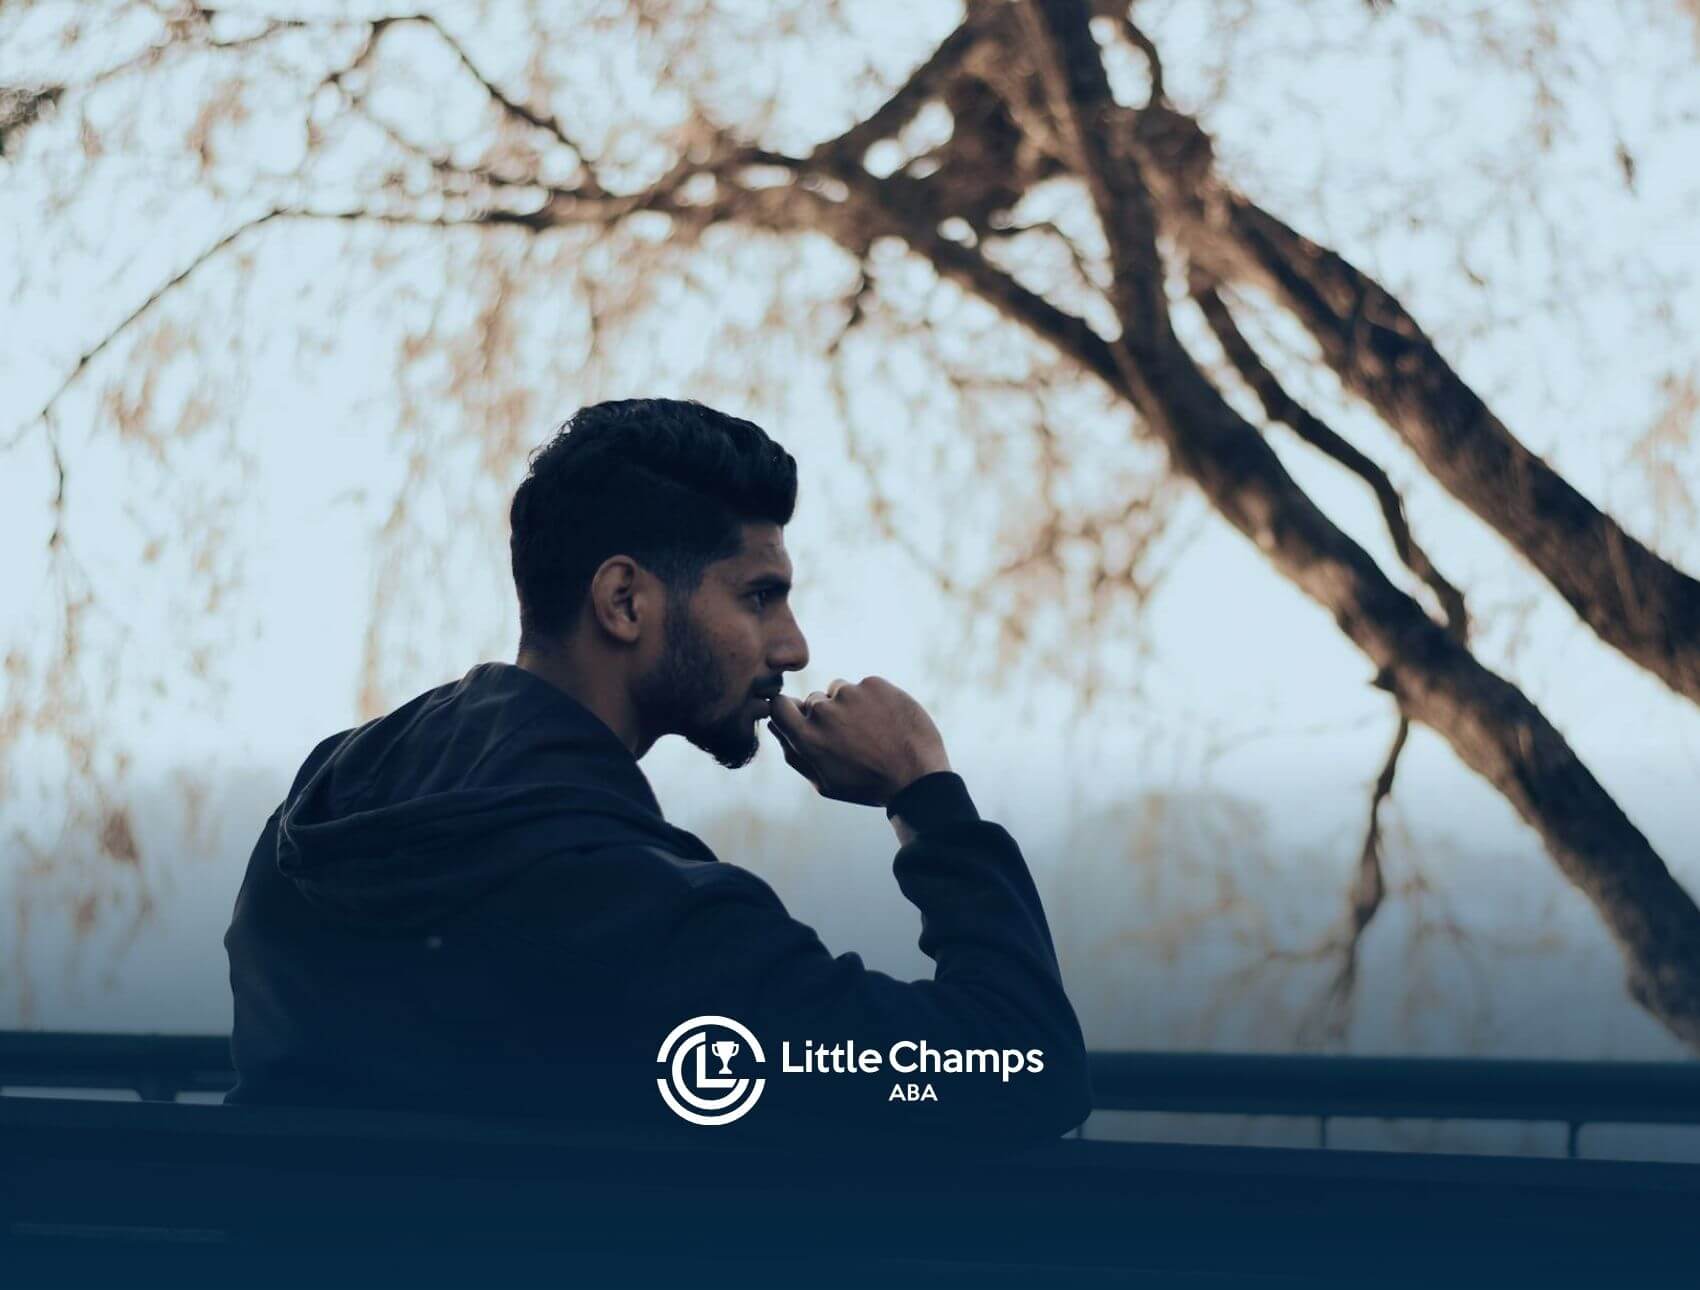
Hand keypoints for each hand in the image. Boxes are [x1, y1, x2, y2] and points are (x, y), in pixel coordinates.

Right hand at [767, 676, 950, 807]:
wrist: (917, 776)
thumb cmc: (867, 785)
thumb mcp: (824, 782)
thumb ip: (794, 753)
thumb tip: (773, 726)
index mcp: (807, 737)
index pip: (779, 705)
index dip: (789, 709)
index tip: (802, 717)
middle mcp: (824, 712)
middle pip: (813, 700)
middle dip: (825, 714)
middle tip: (851, 737)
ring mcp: (851, 694)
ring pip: (839, 690)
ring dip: (849, 704)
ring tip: (871, 730)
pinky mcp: (875, 684)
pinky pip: (865, 686)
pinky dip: (873, 699)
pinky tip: (886, 721)